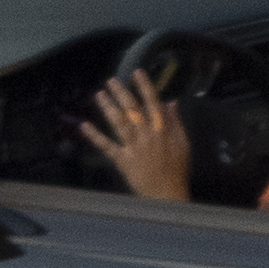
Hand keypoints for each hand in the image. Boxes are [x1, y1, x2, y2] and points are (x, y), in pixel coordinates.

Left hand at [84, 68, 192, 202]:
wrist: (168, 194)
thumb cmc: (177, 169)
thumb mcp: (183, 142)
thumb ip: (176, 121)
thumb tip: (171, 102)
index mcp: (162, 130)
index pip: (152, 102)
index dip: (144, 86)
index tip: (137, 73)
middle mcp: (146, 136)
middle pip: (132, 110)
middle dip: (121, 93)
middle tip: (111, 81)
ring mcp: (133, 148)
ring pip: (119, 123)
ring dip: (108, 108)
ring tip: (99, 95)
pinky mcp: (122, 160)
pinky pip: (107, 146)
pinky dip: (95, 136)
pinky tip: (85, 126)